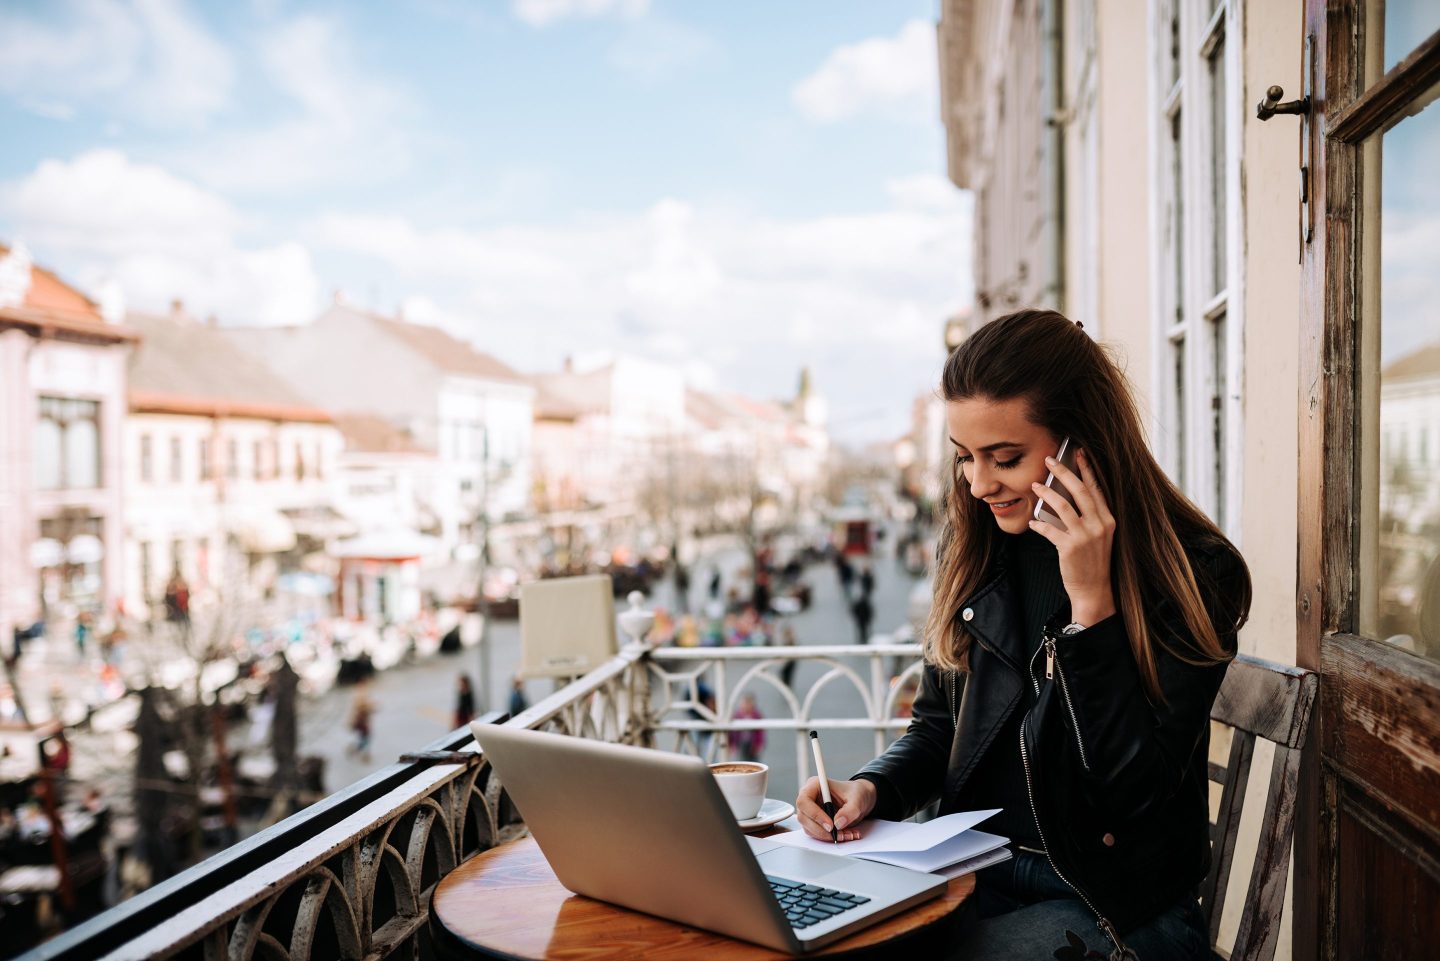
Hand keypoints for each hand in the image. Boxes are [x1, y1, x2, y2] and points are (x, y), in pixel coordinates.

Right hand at [796, 776, 875, 841]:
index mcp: (814, 785)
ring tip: (845, 835)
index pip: (804, 801)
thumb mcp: (857, 799)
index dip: (815, 814)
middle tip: (837, 835)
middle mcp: (809, 798)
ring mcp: (809, 811)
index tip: (830, 825)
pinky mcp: (814, 822)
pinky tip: (843, 835)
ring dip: (826, 836)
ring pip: (808, 828)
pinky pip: (816, 834)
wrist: (859, 799)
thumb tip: (838, 823)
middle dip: (820, 829)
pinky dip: (828, 838)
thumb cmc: (855, 793)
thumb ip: (850, 810)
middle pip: (803, 817)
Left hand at [1028, 448, 1116, 625]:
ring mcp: (1085, 536)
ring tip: (1035, 485)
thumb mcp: (1097, 536)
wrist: (1094, 590)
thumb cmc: (1092, 561)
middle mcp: (1099, 524)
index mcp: (1107, 519)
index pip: (1096, 488)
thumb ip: (1087, 517)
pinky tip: (1033, 522)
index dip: (1086, 469)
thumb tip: (1065, 496)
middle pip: (1079, 491)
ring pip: (1062, 506)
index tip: (1077, 453)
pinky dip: (1039, 524)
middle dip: (1063, 472)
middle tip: (1049, 459)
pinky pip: (1049, 529)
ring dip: (1046, 492)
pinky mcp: (1070, 547)